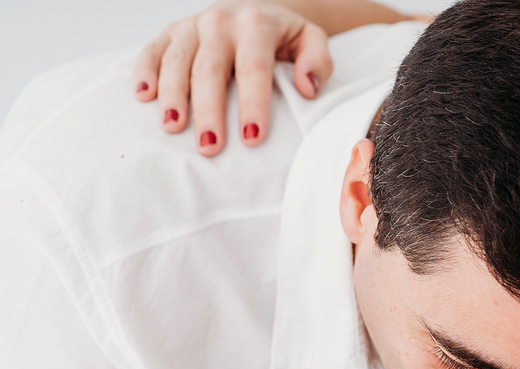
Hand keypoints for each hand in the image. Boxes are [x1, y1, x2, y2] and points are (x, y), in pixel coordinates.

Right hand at [133, 2, 333, 155]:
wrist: (255, 9)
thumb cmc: (285, 38)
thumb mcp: (311, 41)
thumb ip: (317, 61)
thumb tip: (308, 87)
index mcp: (256, 24)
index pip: (254, 68)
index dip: (253, 103)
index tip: (253, 137)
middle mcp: (220, 21)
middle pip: (210, 69)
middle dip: (209, 109)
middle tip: (209, 145)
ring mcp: (192, 25)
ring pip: (177, 61)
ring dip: (172, 95)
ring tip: (172, 128)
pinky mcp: (171, 31)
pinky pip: (152, 50)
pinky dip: (144, 71)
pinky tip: (143, 96)